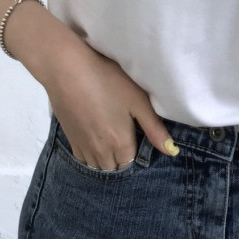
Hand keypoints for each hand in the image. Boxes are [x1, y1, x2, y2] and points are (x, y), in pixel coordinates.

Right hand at [40, 34, 178, 169]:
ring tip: (112, 144)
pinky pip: (82, 159)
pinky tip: (95, 142)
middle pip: (114, 169)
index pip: (131, 165)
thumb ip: (154, 128)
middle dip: (122, 161)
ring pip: (97, 167)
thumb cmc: (108, 81)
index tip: (139, 142)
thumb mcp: (138, 101)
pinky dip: (91, 156)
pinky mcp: (69, 138)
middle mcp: (101, 152)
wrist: (67, 70)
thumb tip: (172, 151)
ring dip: (106, 162)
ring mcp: (83, 146)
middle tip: (127, 141)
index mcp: (121, 144)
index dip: (137, 157)